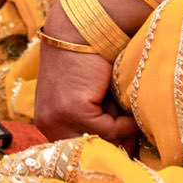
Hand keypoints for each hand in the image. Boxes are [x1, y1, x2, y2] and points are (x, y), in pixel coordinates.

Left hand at [29, 26, 137, 150]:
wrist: (81, 30)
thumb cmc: (89, 62)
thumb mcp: (91, 101)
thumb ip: (103, 125)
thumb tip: (127, 151)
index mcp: (47, 122)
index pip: (78, 151)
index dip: (103, 150)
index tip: (126, 152)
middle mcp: (47, 123)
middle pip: (89, 151)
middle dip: (114, 147)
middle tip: (135, 142)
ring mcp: (57, 117)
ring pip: (101, 141)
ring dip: (120, 132)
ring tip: (130, 117)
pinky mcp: (73, 109)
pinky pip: (109, 129)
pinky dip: (125, 123)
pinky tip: (129, 109)